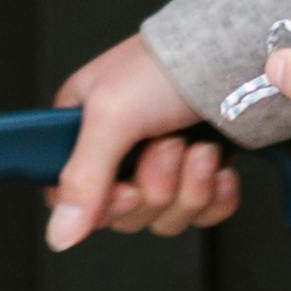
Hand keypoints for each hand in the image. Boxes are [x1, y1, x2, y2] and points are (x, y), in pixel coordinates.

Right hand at [42, 32, 242, 249]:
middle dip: (157, 184)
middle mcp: (119, 153)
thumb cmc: (165, 67)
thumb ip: (82, 178)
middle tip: (169, 144)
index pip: (73, 199)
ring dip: (190, 186)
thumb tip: (57, 236)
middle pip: (126, 215)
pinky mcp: (201, 174)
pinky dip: (216, 195)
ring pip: (167, 219)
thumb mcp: (111, 116)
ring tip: (200, 147)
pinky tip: (221, 166)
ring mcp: (164, 166)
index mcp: (82, 132)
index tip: (128, 188)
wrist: (232, 54)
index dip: (103, 205)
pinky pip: (204, 215)